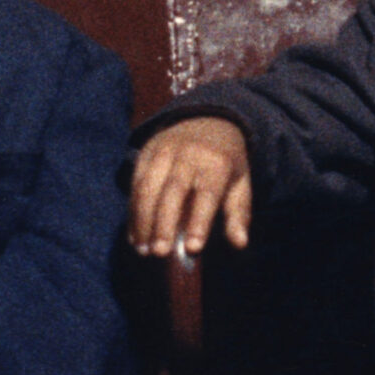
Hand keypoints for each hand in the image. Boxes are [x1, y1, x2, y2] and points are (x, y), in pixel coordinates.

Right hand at [129, 115, 253, 256]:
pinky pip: (135, 184)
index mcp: (217, 163)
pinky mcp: (146, 153)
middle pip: (172, 191)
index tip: (192, 248)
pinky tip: (135, 236)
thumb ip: (238, 214)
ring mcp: (163, 151)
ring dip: (143, 221)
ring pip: (148, 188)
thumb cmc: (226, 162)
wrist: (207, 120)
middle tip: (159, 254)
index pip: (207, 194)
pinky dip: (133, 212)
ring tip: (143, 250)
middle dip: (164, 224)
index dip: (199, 221)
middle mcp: (188, 155)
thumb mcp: (240, 183)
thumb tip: (240, 244)